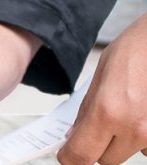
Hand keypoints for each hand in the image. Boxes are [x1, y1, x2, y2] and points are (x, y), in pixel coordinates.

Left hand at [58, 15, 146, 164]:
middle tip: (98, 126)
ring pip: (128, 154)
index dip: (70, 157)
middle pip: (104, 160)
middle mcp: (134, 129)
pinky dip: (142, 137)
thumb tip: (73, 136)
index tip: (66, 154)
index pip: (80, 155)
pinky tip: (141, 113)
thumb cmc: (136, 51)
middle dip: (97, 147)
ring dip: (122, 141)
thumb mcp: (99, 77)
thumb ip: (85, 111)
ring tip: (125, 112)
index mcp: (108, 112)